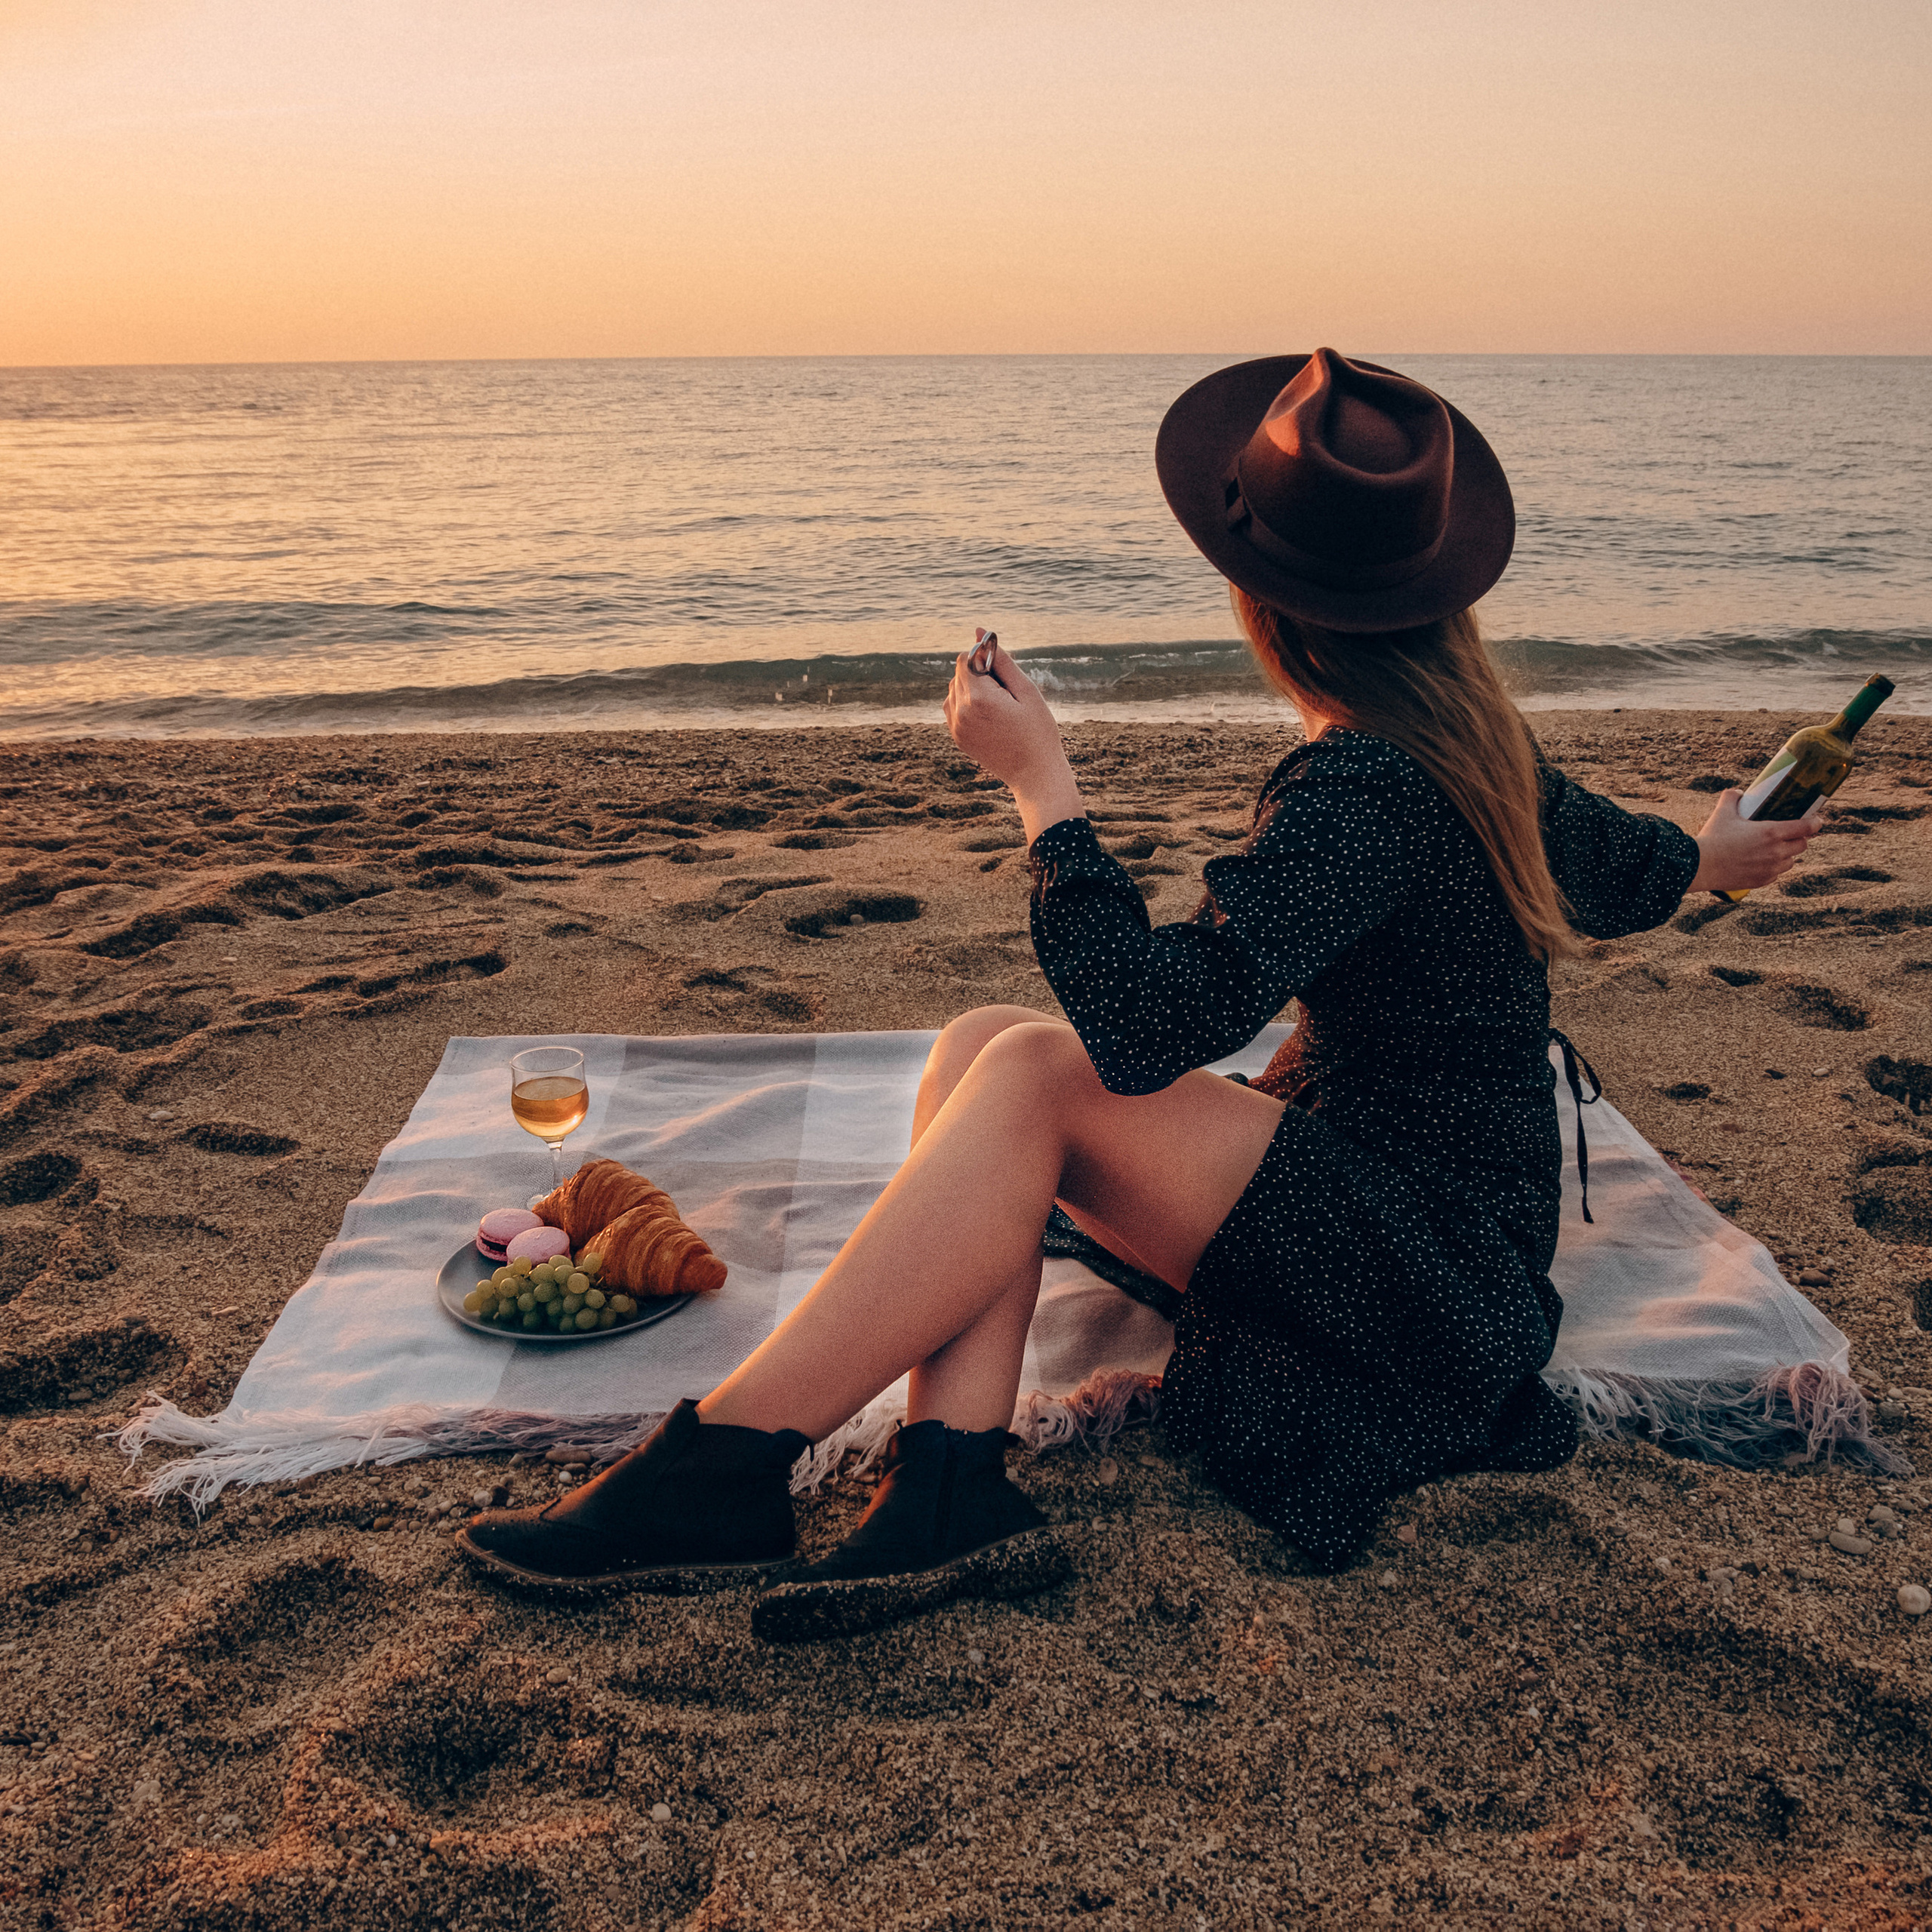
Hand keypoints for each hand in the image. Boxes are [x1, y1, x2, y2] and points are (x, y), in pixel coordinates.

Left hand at [944, 641, 1084, 842]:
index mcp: (979, 698)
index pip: (967, 658)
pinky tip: (990, 717)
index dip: (985, 659)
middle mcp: (961, 711)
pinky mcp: (957, 737)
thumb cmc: (1038, 731)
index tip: (1004, 675)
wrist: (1034, 775)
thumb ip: (1001, 659)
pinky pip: (953, 707)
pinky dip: (968, 704)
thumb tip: (980, 630)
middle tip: (1007, 695)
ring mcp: (956, 726)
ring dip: (973, 688)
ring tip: (1000, 707)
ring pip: (954, 688)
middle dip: (980, 674)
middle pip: (960, 672)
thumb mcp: (1026, 690)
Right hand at [1688, 790, 1824, 892]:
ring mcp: (1770, 868)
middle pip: (1802, 845)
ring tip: (1774, 850)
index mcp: (1772, 832)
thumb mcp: (1722, 813)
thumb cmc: (1712, 838)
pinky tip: (1761, 863)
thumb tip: (1739, 792)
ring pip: (1791, 861)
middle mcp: (1776, 852)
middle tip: (1790, 834)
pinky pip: (1776, 874)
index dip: (1815, 822)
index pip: (1807, 827)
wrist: (1700, 866)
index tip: (1816, 820)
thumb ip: (1732, 797)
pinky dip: (1773, 868)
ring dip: (1787, 854)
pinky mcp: (1761, 881)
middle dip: (1799, 838)